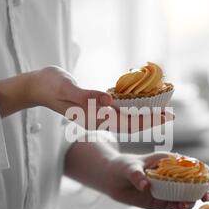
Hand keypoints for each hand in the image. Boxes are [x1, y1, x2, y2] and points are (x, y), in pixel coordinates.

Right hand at [27, 66, 173, 132]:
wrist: (36, 86)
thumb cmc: (49, 85)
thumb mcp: (65, 88)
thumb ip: (86, 96)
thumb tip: (108, 101)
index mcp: (92, 118)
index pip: (126, 123)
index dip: (148, 120)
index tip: (167, 117)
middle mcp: (96, 119)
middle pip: (130, 123)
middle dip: (152, 120)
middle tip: (173, 115)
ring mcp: (96, 114)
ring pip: (126, 118)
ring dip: (144, 115)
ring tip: (162, 110)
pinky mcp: (94, 107)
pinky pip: (118, 109)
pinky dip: (132, 106)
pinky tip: (142, 102)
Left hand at [103, 153, 208, 208]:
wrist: (111, 179)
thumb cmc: (122, 166)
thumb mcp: (129, 168)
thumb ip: (136, 175)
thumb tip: (144, 185)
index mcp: (169, 162)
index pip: (193, 165)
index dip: (206, 173)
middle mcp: (172, 176)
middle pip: (195, 184)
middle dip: (204, 191)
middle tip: (206, 198)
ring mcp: (168, 190)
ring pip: (187, 197)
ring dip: (191, 202)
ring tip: (184, 206)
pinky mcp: (161, 202)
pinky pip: (174, 207)